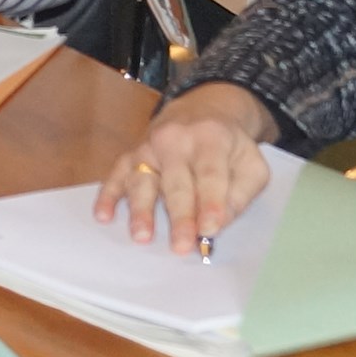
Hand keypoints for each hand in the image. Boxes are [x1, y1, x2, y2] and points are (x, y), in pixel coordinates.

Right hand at [92, 82, 279, 248]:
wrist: (202, 110)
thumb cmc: (228, 146)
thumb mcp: (251, 163)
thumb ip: (241, 194)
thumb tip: (218, 224)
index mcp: (212, 138)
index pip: (210, 174)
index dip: (211, 202)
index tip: (210, 229)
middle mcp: (176, 139)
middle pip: (176, 182)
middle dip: (179, 216)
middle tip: (180, 246)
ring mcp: (148, 146)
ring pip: (142, 179)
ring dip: (141, 210)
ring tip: (142, 236)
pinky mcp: (130, 154)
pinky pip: (115, 175)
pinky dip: (108, 196)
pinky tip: (104, 215)